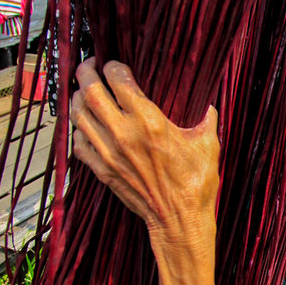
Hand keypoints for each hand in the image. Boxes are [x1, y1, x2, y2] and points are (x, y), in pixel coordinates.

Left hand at [70, 60, 219, 250]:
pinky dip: (78, 129)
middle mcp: (123, 133)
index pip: (117, 79)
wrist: (178, 220)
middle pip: (90, 90)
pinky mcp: (101, 170)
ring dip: (78, 98)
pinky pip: (78, 142)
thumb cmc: (196, 183)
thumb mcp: (207, 144)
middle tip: (90, 65)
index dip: (113, 66)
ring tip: (84, 91)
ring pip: (79, 114)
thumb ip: (206, 119)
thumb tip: (207, 105)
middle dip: (86, 72)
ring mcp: (108, 152)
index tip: (116, 64)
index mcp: (148, 120)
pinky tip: (86, 125)